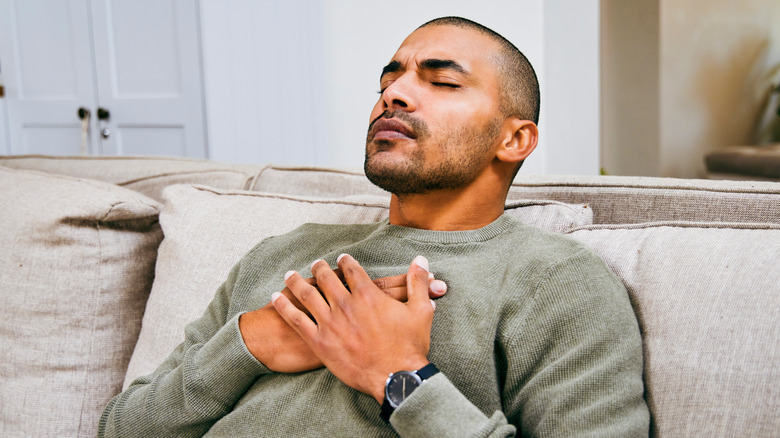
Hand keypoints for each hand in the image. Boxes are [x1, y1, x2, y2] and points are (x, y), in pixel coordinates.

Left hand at [272, 254, 436, 402]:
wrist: (396, 377)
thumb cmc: (410, 346)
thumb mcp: (421, 310)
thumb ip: (417, 282)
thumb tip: (420, 259)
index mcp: (368, 294)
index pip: (352, 270)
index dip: (345, 262)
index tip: (341, 258)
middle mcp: (346, 304)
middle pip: (327, 278)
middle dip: (320, 268)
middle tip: (315, 264)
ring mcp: (330, 323)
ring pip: (307, 294)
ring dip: (297, 281)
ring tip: (290, 275)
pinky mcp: (319, 342)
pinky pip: (296, 320)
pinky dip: (284, 306)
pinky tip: (276, 297)